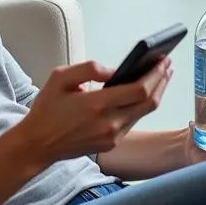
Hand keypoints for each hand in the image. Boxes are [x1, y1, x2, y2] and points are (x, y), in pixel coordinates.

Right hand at [20, 57, 173, 164]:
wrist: (38, 144)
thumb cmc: (47, 108)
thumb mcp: (60, 77)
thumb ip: (90, 68)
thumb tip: (115, 70)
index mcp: (97, 105)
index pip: (139, 90)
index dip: (155, 74)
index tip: (163, 60)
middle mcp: (109, 124)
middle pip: (149, 103)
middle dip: (162, 81)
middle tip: (167, 65)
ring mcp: (112, 137)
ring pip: (143, 113)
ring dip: (155, 93)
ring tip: (160, 75)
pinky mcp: (111, 145)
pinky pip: (132, 122)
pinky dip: (141, 106)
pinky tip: (142, 93)